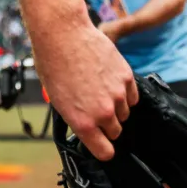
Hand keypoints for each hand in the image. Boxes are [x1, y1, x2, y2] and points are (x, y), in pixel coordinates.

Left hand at [32, 18, 137, 160]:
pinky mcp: (126, 78)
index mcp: (83, 123)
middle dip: (107, 125)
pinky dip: (124, 93)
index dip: (103, 148)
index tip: (102, 144)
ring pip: (125, 114)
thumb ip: (76, 117)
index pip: (105, 152)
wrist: (63, 35)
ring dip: (116, 107)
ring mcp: (117, 95)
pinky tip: (109, 81)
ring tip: (100, 90)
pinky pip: (132, 96)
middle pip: (115, 132)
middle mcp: (103, 113)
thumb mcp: (57, 99)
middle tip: (96, 108)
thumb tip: (86, 126)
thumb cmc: (53, 64)